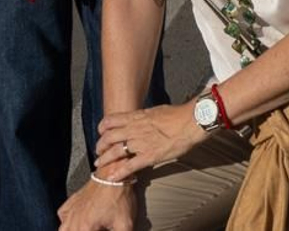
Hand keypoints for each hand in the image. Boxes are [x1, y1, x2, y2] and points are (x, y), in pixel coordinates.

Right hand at [57, 178, 137, 230]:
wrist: (113, 174)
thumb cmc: (118, 197)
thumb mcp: (125, 224)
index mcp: (85, 228)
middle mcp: (74, 220)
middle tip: (96, 229)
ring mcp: (72, 210)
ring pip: (63, 228)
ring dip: (71, 230)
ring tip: (81, 229)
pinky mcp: (72, 201)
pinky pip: (62, 215)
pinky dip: (66, 221)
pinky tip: (74, 222)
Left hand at [91, 103, 206, 183]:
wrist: (190, 122)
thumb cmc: (178, 115)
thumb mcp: (156, 111)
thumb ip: (145, 116)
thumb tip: (142, 118)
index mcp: (137, 117)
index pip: (111, 120)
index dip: (103, 128)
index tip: (101, 132)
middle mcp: (135, 129)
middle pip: (109, 137)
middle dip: (100, 146)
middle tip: (98, 151)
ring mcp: (141, 143)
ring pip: (115, 152)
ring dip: (105, 159)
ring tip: (99, 164)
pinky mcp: (149, 156)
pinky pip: (129, 166)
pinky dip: (119, 173)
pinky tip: (112, 178)